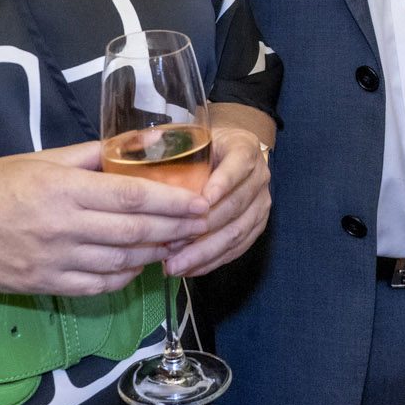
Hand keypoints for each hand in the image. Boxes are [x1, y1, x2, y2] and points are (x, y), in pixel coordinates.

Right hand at [0, 142, 209, 297]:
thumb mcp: (39, 160)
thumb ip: (90, 156)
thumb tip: (137, 145)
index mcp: (62, 189)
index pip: (132, 197)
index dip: (173, 202)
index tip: (201, 201)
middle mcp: (61, 227)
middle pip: (135, 232)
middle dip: (175, 229)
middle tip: (202, 224)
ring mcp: (53, 261)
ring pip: (121, 261)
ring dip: (155, 253)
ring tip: (178, 242)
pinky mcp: (44, 285)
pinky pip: (98, 285)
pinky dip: (125, 276)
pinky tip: (138, 263)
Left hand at [163, 123, 272, 276]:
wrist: (230, 153)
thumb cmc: (204, 146)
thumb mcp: (194, 135)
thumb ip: (171, 141)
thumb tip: (142, 147)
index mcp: (245, 148)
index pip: (237, 167)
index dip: (221, 185)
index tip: (200, 202)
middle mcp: (259, 176)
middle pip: (235, 206)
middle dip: (202, 229)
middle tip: (171, 245)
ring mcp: (261, 203)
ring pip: (237, 232)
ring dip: (205, 252)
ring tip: (175, 265)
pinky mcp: (257, 225)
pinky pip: (238, 248)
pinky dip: (212, 261)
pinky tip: (189, 269)